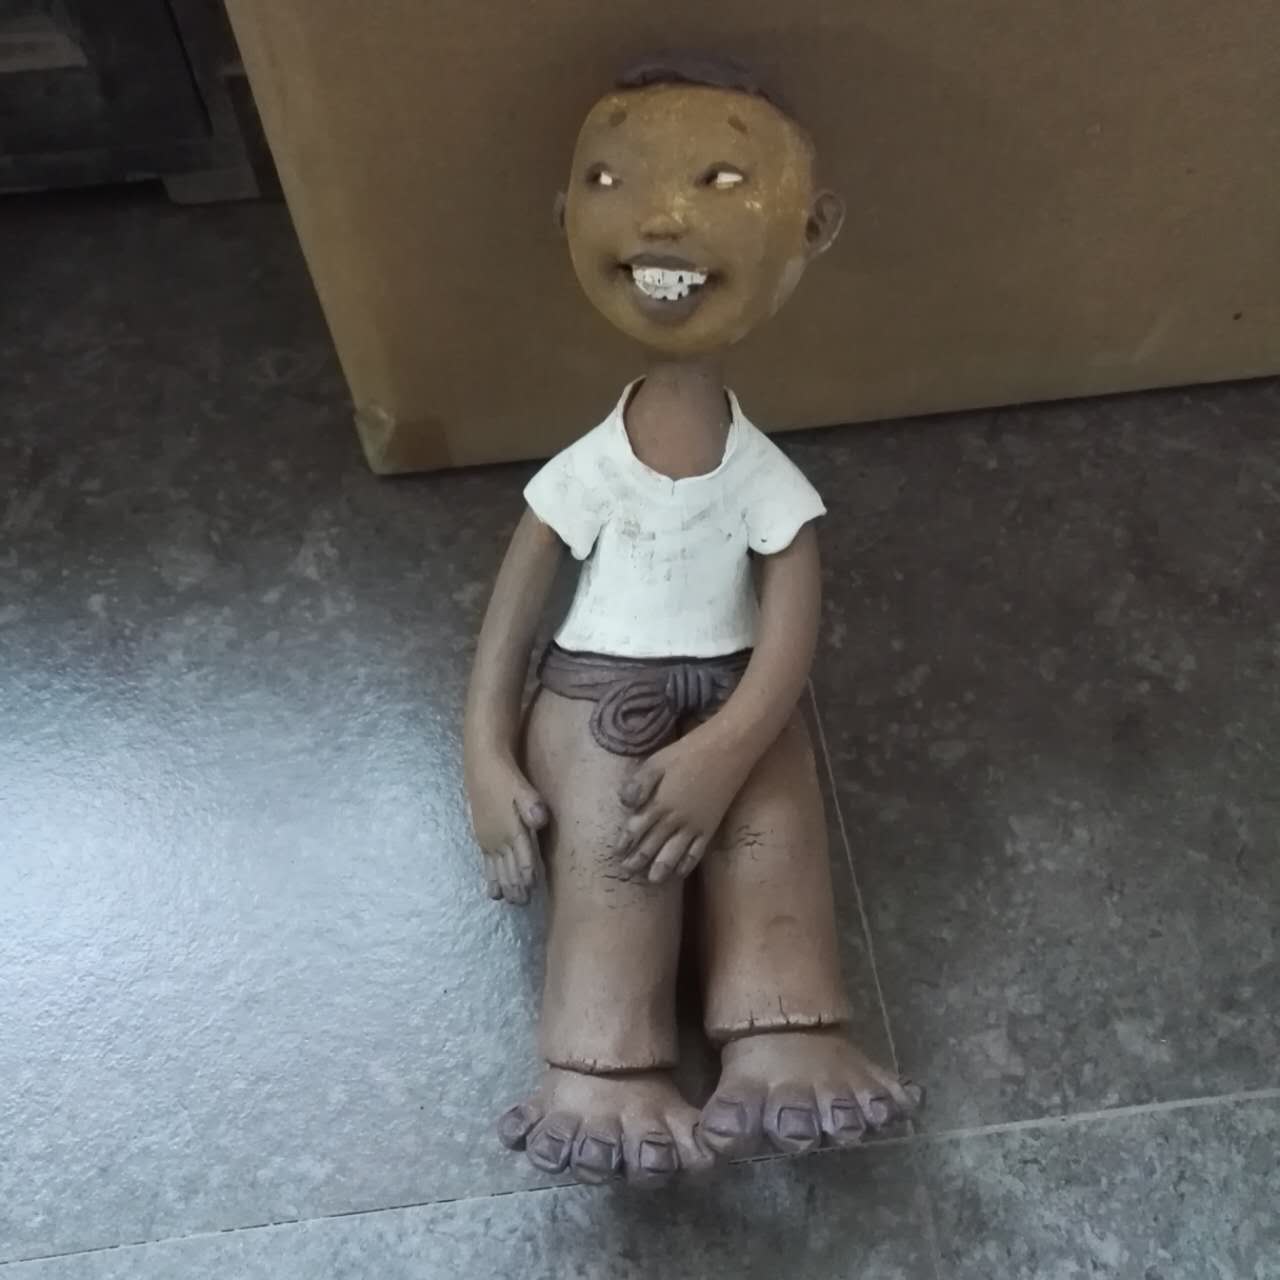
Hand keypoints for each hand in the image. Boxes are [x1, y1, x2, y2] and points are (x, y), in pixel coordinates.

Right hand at [465, 754, 549, 905]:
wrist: (482, 766)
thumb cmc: (507, 777)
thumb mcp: (523, 788)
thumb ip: (532, 805)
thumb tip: (541, 820)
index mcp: (511, 830)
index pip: (522, 860)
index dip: (528, 877)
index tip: (533, 892)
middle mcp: (498, 840)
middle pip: (509, 871)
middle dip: (516, 888)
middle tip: (522, 904)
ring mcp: (488, 840)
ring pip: (497, 871)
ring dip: (503, 887)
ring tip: (509, 902)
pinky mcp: (481, 838)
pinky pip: (486, 865)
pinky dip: (490, 879)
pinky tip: (492, 891)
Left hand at [614, 728, 751, 883]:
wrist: (726, 751)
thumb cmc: (688, 752)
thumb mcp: (656, 762)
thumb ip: (638, 784)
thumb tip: (624, 805)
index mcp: (659, 803)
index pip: (636, 829)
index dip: (625, 843)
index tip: (617, 854)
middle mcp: (674, 820)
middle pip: (652, 845)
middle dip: (638, 860)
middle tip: (627, 872)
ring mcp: (694, 826)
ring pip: (673, 854)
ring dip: (660, 868)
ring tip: (651, 880)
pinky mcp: (710, 826)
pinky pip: (697, 852)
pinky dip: (687, 864)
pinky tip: (680, 872)